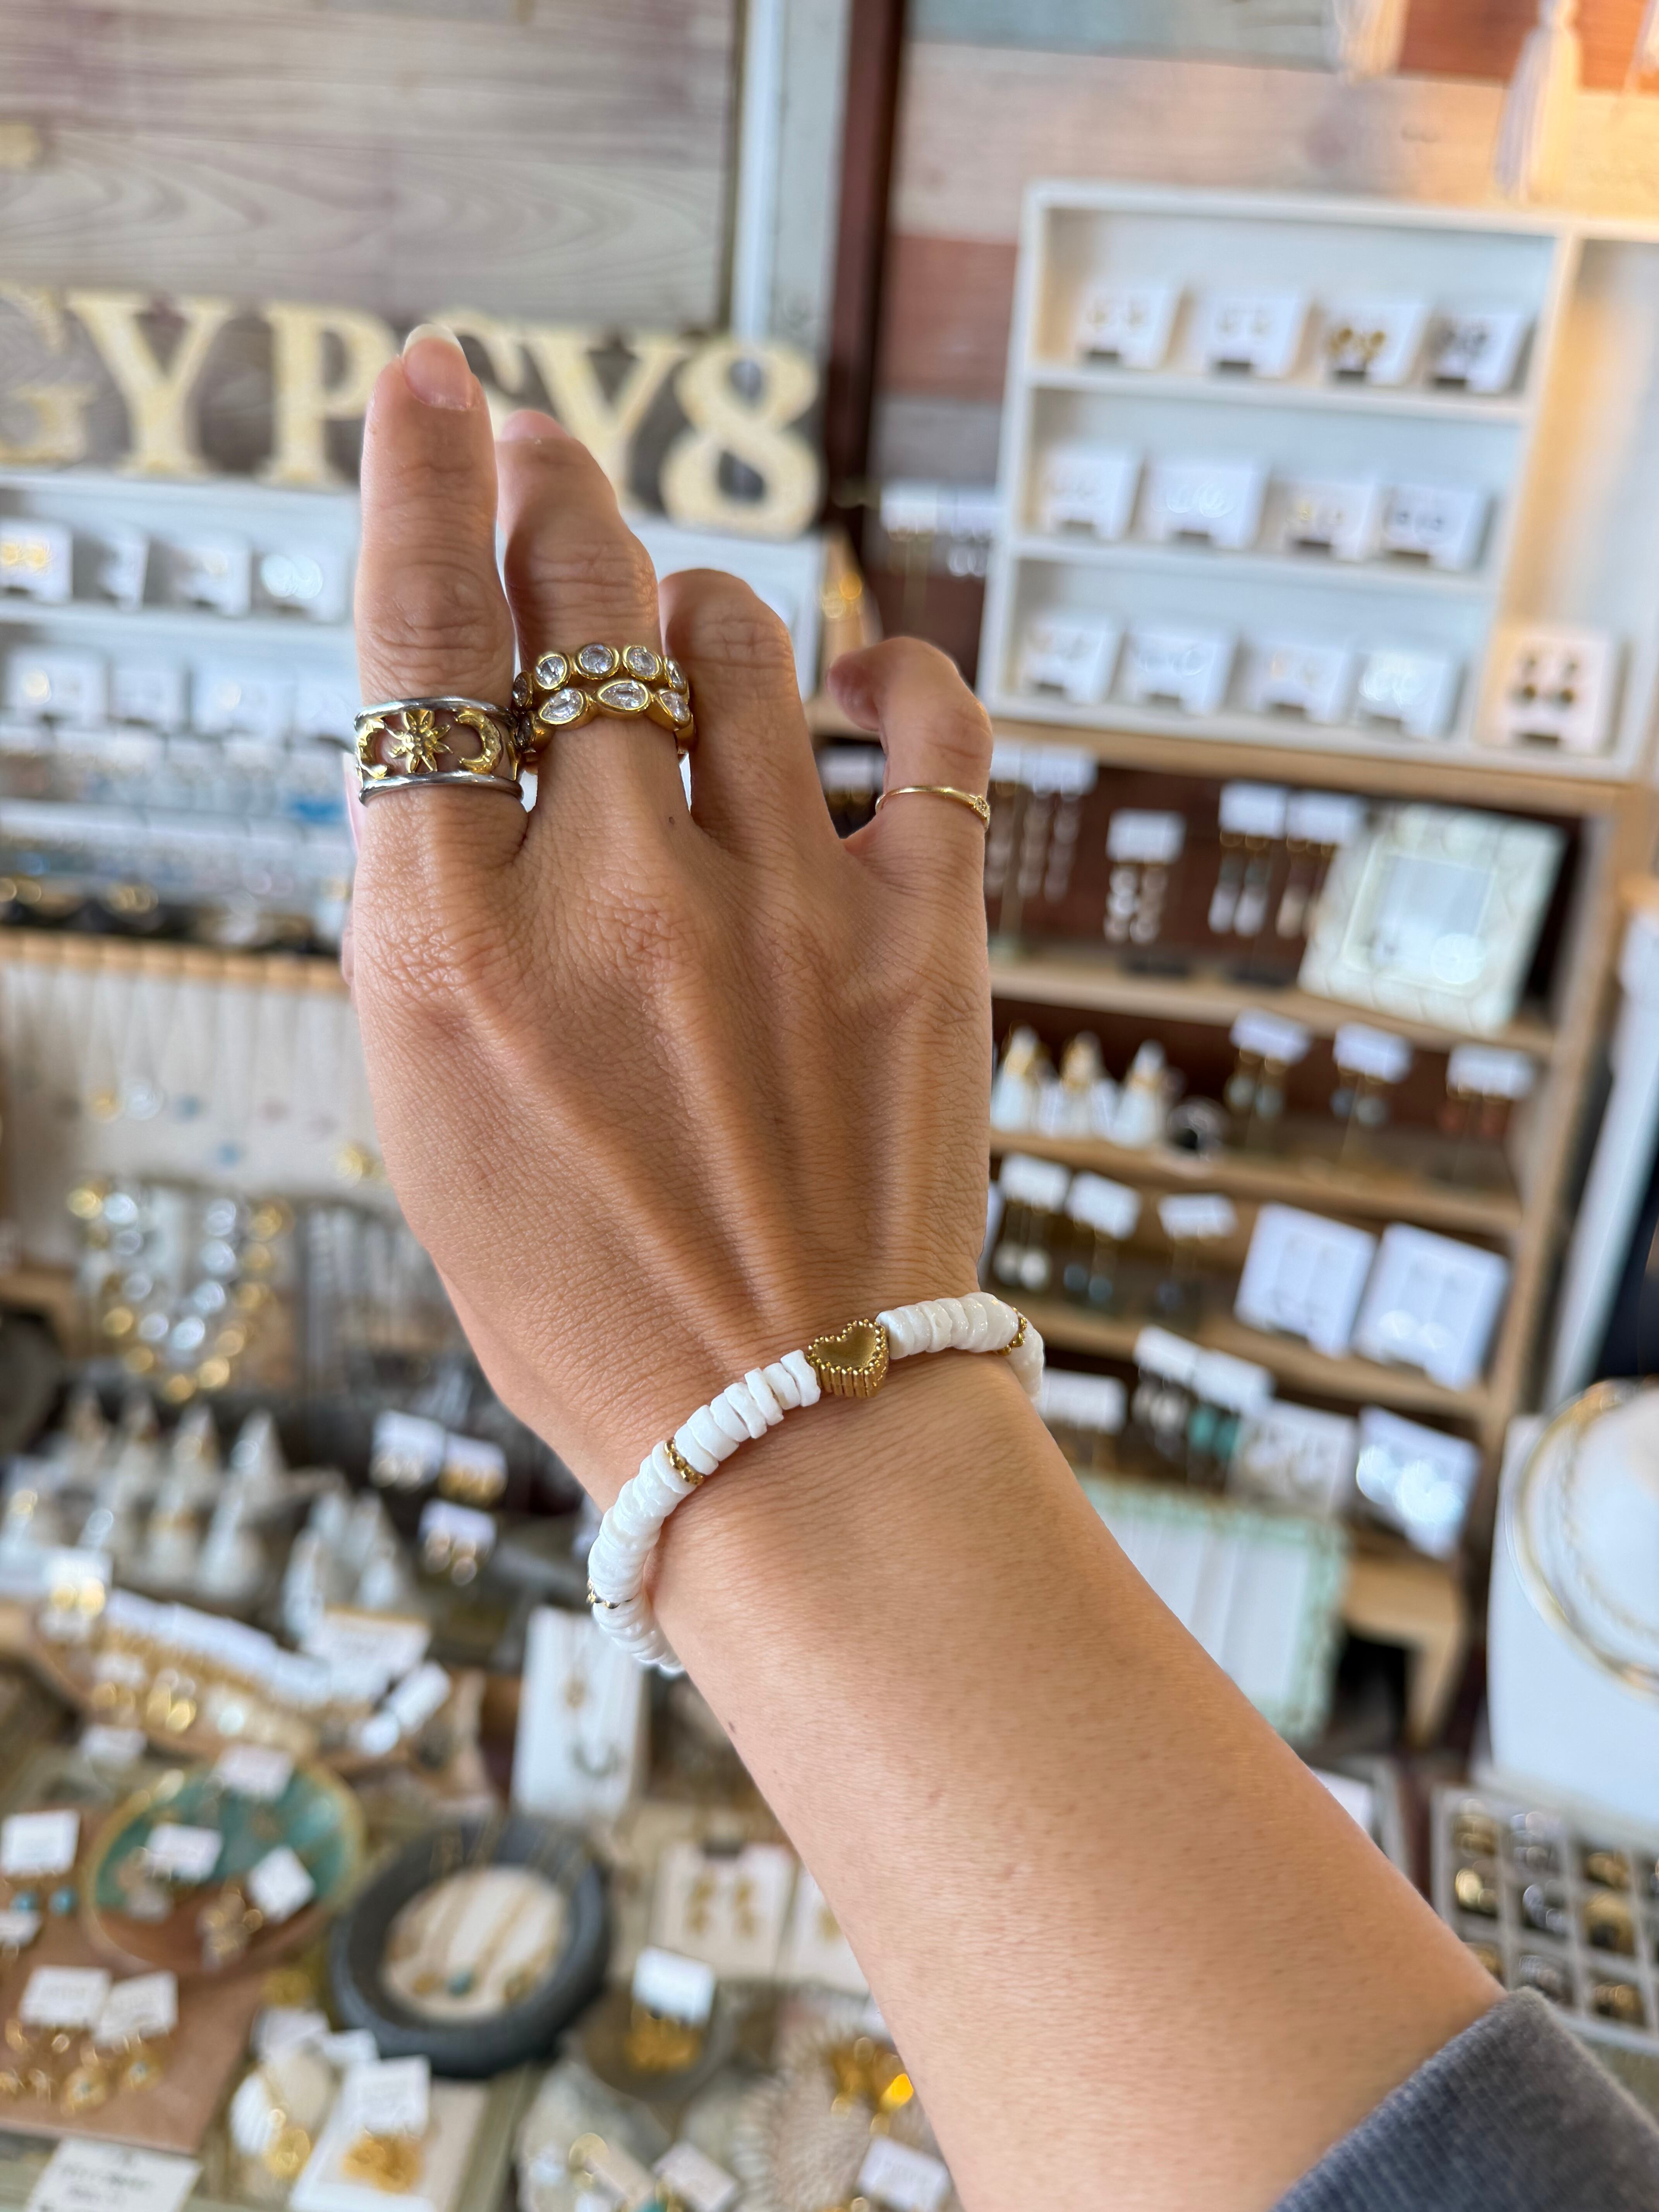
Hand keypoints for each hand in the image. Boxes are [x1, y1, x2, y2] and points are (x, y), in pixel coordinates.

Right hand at [347, 328, 996, 1498]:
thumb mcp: (437, 1103)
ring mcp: (781, 913)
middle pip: (581, 599)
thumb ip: (444, 909)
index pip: (421, 651)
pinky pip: (922, 718)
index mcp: (456, 958)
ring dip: (700, 610)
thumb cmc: (585, 1282)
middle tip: (547, 462)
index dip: (423, 485)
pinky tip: (859, 680)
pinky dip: (890, 670)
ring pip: (736, 634)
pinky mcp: (924, 940)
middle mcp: (612, 907)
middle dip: (557, 498)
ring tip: (688, 655)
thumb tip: (489, 724)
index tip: (438, 384)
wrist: (780, 1420)